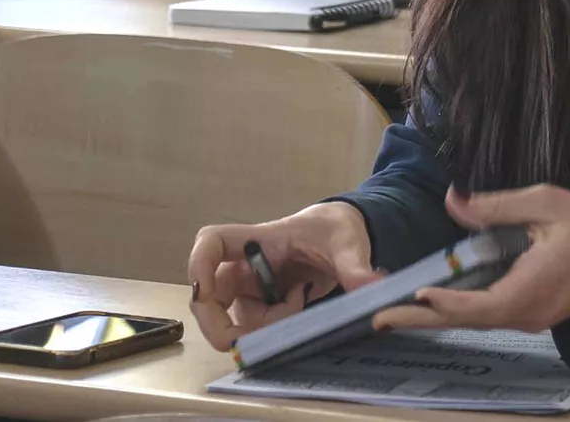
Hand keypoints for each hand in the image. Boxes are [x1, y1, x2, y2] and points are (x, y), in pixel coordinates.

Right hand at [188, 201, 381, 350]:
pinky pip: (255, 327)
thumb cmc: (336, 228)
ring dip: (265, 326)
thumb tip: (371, 286)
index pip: (212, 242)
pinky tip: (299, 308)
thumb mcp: (348, 244)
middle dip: (219, 324)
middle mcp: (245, 264)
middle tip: (243, 342)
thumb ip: (355, 266)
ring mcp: (251, 287)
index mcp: (258, 239)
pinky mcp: (262, 304)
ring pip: (236, 319)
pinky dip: (274, 329)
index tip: (205, 290)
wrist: (344, 236)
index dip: (198, 265)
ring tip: (300, 303)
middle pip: (208, 296)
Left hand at [373, 185, 569, 334]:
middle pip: (465, 320)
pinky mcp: (529, 312)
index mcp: (529, 289)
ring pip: (473, 319)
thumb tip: (453, 200)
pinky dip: (456, 308)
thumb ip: (497, 205)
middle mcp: (524, 313)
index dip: (445, 302)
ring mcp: (527, 316)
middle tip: (379, 318)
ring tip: (394, 312)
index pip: (477, 305)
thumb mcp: (546, 202)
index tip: (415, 294)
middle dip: (421, 319)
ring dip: (434, 315)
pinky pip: (486, 313)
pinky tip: (431, 302)